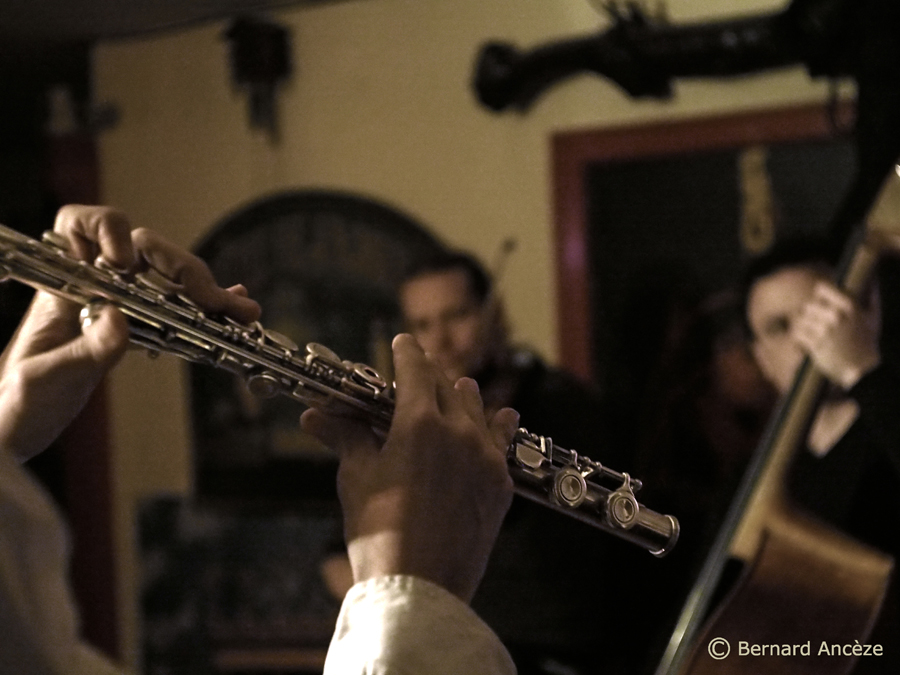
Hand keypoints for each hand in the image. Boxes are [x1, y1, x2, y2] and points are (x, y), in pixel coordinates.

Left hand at [0, 205, 260, 461]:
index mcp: (60, 286)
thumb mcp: (47, 378)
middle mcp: (91, 286)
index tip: (125, 262)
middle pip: (144, 251)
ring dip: (206, 291)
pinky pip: (174, 307)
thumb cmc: (16, 405)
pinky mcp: (134, 328)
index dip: (107, 231)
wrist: (15, 430)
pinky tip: (231, 310)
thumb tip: (119, 319)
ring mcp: (117, 305)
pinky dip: (205, 306)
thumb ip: (84, 349)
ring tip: (241, 311)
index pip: (79, 226)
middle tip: (214, 299)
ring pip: (167, 279)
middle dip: (184, 269)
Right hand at [301, 333, 518, 601]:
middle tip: (416, 378)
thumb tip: (316, 414)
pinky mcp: (501, 485)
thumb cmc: (379, 533)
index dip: (407, 352)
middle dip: (429, 378)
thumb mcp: (357, 478)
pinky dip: (495, 427)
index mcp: (420, 423)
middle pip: (447, 387)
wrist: (421, 589)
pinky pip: (501, 443)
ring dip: (462, 398)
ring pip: (478, 410)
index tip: (403, 342)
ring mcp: (486, 459)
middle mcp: (460, 432)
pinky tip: (502, 417)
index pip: (415, 369)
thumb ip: (346, 437)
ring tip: (457, 390)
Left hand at [792, 280, 880, 388]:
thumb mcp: (872, 318)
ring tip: (810, 331)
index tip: (821, 302)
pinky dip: (798, 337)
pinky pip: (796, 334)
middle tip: (815, 322)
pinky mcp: (815, 344)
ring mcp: (825, 330)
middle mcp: (836, 316)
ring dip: (802, 325)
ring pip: (800, 319)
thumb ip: (871, 297)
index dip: (818, 295)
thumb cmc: (867, 341)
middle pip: (808, 305)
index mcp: (849, 306)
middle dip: (810, 314)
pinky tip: (805, 341)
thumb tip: (872, 281)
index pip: (821, 289)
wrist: (861, 368)